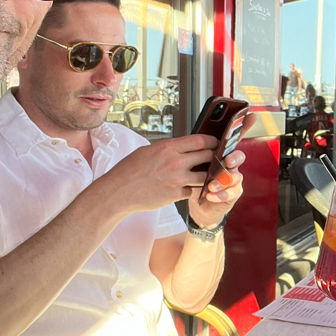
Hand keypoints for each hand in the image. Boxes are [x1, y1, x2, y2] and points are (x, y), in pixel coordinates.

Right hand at [95, 134, 222, 215]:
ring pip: (205, 176)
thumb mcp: (148, 150)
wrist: (119, 191)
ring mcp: (178, 180)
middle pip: (208, 156)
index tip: (216, 142)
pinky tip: (188, 187)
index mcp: (169, 147)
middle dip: (214, 156)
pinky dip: (192, 189)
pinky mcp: (176, 195)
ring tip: (207, 174)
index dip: (212, 141)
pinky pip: (192, 190)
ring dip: (207, 175)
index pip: (200, 141)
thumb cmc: (129, 170)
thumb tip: (183, 147)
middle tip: (217, 157)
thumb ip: (168, 149)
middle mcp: (176, 162)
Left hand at [188, 148, 245, 228]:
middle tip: (227, 162)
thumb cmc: (197, 181)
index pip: (229, 146)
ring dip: (223, 181)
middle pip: (239, 158)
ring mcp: (234, 179)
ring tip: (211, 186)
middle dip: (233, 159)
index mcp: (221, 156)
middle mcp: (230, 165)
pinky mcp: (234, 193)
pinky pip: (231, 193)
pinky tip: (210, 196)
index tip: (221, 150)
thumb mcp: (194, 170)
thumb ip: (197, 161)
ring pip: (236, 176)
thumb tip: (191, 154)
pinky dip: (220, 195)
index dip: (227, 146)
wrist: (200, 203)